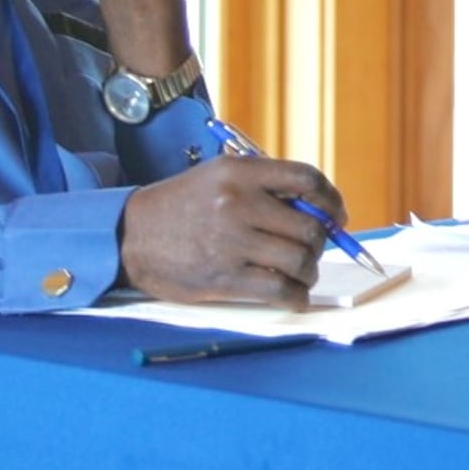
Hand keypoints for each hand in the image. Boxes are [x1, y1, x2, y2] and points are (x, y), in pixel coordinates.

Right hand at [115, 155, 342, 304]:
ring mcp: (231, 242)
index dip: (331, 200)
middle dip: (321, 242)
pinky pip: (279, 290)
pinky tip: (295, 295)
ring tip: (302, 273)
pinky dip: (297, 296)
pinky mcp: (223, 277)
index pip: (307, 179)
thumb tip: (320, 211)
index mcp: (240, 173)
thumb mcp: (219, 177)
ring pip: (300, 260)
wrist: (131, 236)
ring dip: (310, 270)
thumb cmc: (184, 206)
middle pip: (309, 226)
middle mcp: (237, 203)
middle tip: (314, 249)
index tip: (336, 216)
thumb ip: (266, 187)